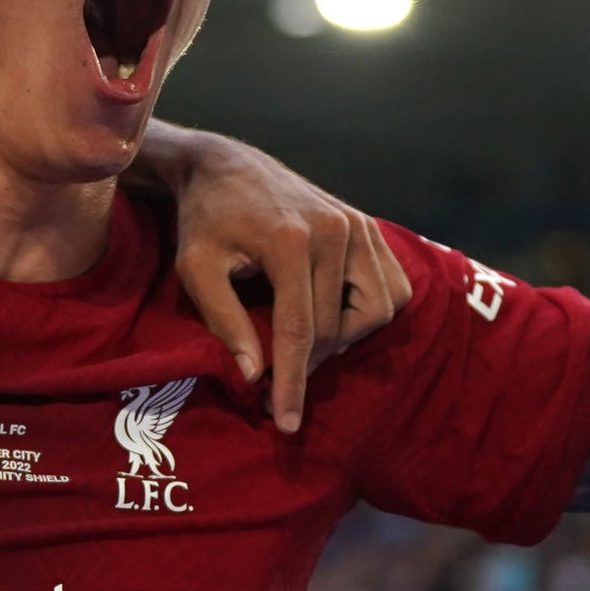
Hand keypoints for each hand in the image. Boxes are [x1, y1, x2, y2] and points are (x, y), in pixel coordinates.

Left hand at [148, 129, 410, 433]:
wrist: (227, 167)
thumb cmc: (205, 221)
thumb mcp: (196, 269)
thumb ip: (223, 321)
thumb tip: (255, 375)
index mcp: (291, 240)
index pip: (299, 330)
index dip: (292, 382)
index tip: (286, 423)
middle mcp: (336, 230)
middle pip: (335, 327)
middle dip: (306, 361)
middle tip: (273, 373)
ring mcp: (359, 225)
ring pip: (376, 311)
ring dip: (343, 338)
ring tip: (303, 340)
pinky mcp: (370, 226)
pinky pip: (393, 287)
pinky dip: (369, 311)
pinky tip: (334, 315)